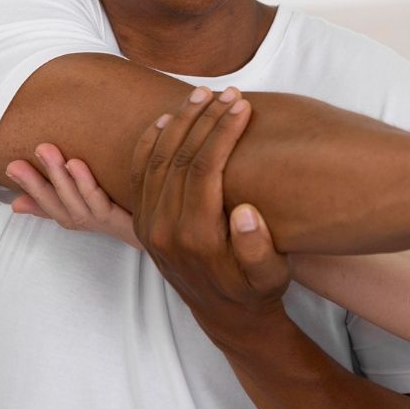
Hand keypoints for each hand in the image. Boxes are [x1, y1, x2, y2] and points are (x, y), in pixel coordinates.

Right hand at [6, 144, 139, 248]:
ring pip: (76, 200)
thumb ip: (50, 203)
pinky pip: (102, 203)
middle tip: (24, 154)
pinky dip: (88, 184)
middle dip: (38, 180)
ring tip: (49, 152)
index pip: (44, 203)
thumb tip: (14, 205)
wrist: (160, 233)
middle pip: (57, 202)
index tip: (10, 166)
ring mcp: (104, 222)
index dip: (27, 187)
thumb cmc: (119, 215)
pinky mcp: (123, 221)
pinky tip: (78, 164)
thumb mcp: (82, 205)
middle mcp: (86, 221)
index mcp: (74, 216)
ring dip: (60, 177)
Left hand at [131, 86, 292, 341]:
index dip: (222, 133)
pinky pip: (139, 174)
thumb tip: (246, 211)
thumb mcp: (270, 277)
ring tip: (201, 95)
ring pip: (155, 161)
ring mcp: (149, 225)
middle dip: (204, 120)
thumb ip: (257, 249)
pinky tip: (165, 119)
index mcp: (196, 237)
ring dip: (178, 123)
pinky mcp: (144, 223)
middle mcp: (164, 229)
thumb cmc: (257, 291)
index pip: (203, 170)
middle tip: (228, 92)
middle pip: (178, 158)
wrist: (226, 316)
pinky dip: (150, 143)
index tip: (242, 106)